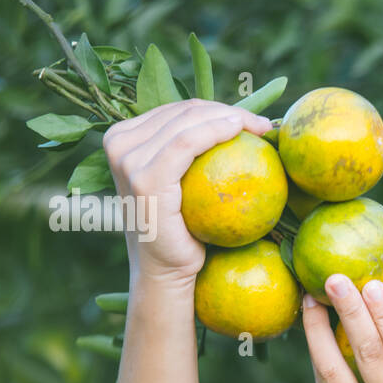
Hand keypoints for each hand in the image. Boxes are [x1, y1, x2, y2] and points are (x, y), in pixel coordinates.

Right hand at [103, 98, 272, 285]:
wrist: (166, 274)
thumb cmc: (184, 233)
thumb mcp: (183, 185)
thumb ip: (191, 154)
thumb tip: (238, 122)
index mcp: (122, 138)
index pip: (178, 111)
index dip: (220, 108)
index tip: (255, 122)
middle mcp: (118, 143)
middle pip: (184, 111)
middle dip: (230, 110)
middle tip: (265, 125)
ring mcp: (127, 160)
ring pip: (187, 120)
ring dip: (231, 117)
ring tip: (263, 128)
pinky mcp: (144, 178)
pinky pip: (186, 142)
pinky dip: (216, 130)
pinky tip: (241, 131)